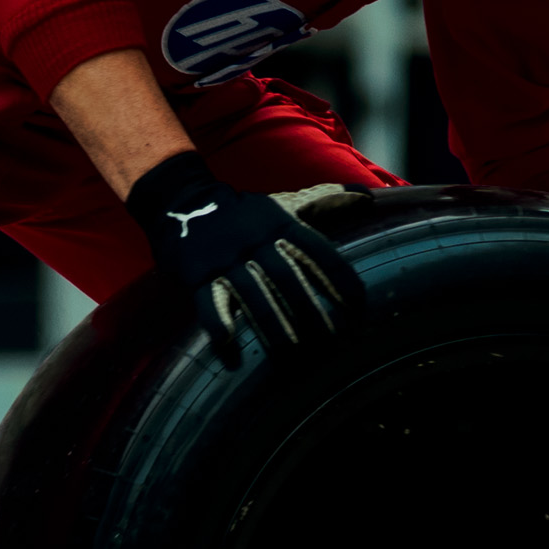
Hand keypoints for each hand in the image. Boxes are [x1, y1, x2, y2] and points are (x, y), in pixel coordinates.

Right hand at [131, 151, 357, 362]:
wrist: (183, 200)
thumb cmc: (246, 212)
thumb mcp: (284, 203)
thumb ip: (325, 200)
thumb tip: (365, 196)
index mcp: (280, 224)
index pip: (317, 251)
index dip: (338, 278)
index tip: (357, 306)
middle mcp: (256, 241)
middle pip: (288, 278)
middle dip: (310, 309)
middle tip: (330, 339)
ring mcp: (226, 258)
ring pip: (253, 294)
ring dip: (272, 323)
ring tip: (291, 352)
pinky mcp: (197, 274)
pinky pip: (208, 301)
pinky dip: (218, 324)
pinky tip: (228, 349)